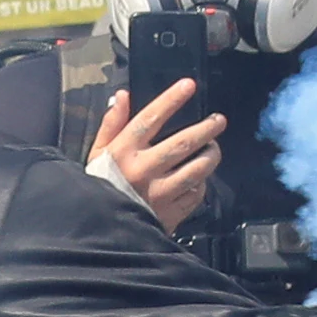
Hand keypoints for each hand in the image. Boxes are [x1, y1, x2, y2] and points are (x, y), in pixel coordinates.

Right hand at [87, 79, 223, 230]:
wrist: (100, 231)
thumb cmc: (100, 186)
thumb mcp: (97, 153)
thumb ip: (111, 124)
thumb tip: (123, 95)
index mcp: (123, 151)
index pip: (150, 118)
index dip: (171, 100)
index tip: (188, 85)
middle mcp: (143, 170)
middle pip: (182, 143)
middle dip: (205, 129)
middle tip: (219, 120)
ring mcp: (159, 193)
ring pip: (195, 169)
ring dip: (210, 155)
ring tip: (214, 148)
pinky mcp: (170, 213)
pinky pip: (194, 194)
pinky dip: (201, 183)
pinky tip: (201, 177)